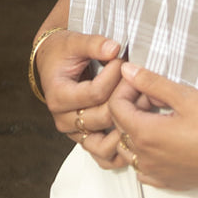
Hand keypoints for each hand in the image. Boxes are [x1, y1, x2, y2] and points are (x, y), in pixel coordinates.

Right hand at [37, 31, 126, 168]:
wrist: (54, 63)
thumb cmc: (64, 51)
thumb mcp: (75, 41)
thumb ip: (94, 44)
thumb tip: (114, 48)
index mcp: (58, 96)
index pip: (95, 93)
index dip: (114, 76)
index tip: (122, 60)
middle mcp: (63, 119)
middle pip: (102, 117)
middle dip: (124, 97)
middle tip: (139, 80)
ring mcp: (74, 133)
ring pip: (103, 143)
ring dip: (126, 125)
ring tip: (143, 103)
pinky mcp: (85, 139)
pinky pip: (103, 156)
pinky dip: (121, 148)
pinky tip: (137, 131)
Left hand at [108, 63, 197, 189]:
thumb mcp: (186, 96)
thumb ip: (153, 83)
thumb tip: (128, 70)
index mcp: (145, 135)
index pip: (115, 108)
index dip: (126, 88)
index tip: (145, 81)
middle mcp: (145, 159)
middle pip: (120, 127)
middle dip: (133, 106)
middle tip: (158, 94)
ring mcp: (157, 175)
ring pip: (130, 149)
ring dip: (139, 129)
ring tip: (163, 114)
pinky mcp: (170, 183)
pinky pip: (144, 168)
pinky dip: (148, 151)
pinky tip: (168, 138)